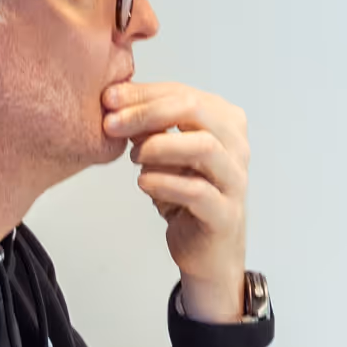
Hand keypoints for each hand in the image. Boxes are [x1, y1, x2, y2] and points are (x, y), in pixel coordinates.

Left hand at [102, 78, 248, 322]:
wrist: (207, 252)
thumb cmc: (186, 198)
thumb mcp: (164, 154)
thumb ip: (148, 127)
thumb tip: (115, 101)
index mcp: (225, 123)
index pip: (183, 94)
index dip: (143, 93)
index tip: (109, 98)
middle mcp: (237, 147)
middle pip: (195, 110)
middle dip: (147, 113)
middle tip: (112, 124)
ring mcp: (234, 180)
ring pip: (204, 147)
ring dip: (159, 146)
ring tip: (134, 157)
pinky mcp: (225, 214)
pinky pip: (198, 191)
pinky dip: (164, 183)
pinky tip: (144, 183)